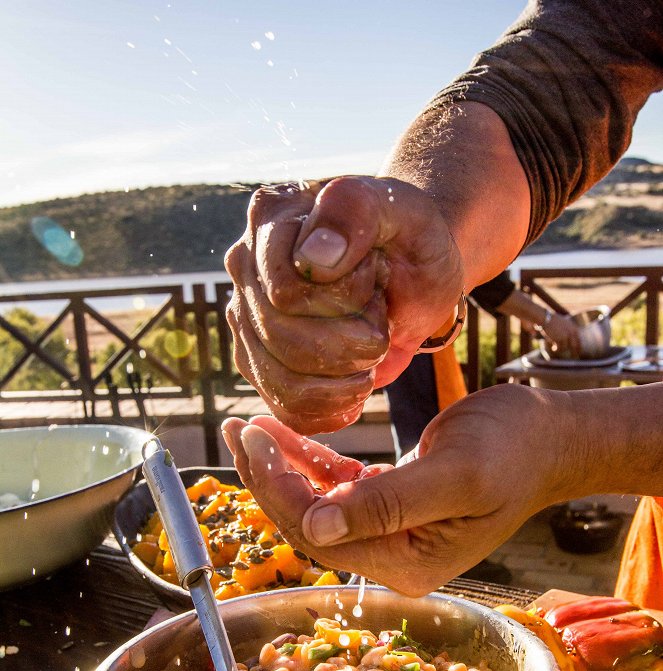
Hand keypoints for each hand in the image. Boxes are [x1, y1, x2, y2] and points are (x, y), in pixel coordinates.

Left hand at [222, 384, 574, 595]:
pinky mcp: (395, 505)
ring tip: (252, 428)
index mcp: (405, 563)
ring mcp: (394, 534)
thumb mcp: (454, 476)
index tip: (253, 442)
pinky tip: (288, 437)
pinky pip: (341, 487)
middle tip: (239, 430)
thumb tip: (316, 526)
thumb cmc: (513, 451)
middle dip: (270, 478)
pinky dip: (314, 462)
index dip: (278, 490)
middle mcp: (394, 557)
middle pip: (311, 522)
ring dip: (285, 467)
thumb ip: (386, 505)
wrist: (550, 439)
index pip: (320, 534)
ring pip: (320, 503)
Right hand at [224, 177, 463, 432]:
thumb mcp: (401, 209)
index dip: (343, 303)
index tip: (375, 282)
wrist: (414, 268)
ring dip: (342, 380)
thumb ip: (355, 213)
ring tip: (371, 352)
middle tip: (381, 323)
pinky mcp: (261, 362)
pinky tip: (356, 391)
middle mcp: (245, 268)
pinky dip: (328, 410)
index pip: (286, 294)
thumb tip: (312, 257)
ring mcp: (247, 319)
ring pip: (280, 381)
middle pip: (279, 341)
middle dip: (348, 345)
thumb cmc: (409, 234)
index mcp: (270, 219)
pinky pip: (283, 407)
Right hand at [526, 312, 581, 356]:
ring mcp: (567, 335)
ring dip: (560, 349)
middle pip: (575, 345)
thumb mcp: (562, 323)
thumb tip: (565, 340)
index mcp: (573, 326)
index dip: (579, 346)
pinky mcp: (560, 339)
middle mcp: (572, 331)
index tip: (579, 352)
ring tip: (555, 349)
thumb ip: (566, 330)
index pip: (579, 338)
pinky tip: (553, 349)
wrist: (545, 318)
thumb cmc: (550, 320)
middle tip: (574, 357)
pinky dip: (556, 349)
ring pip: (566, 347)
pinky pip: (560, 348)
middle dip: (575, 352)